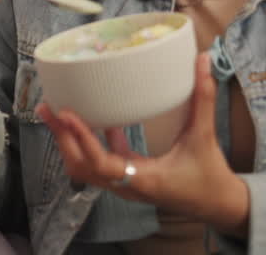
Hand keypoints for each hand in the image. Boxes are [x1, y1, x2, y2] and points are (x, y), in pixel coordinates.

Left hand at [36, 52, 249, 236]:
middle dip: (62, 137)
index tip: (66, 114)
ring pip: (85, 167)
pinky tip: (94, 118)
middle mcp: (126, 185)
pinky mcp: (127, 178)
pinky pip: (99, 161)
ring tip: (56, 114)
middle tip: (48, 108)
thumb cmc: (210, 175)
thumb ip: (203, 97)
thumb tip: (202, 61)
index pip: (100, 163)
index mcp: (142, 179)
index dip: (81, 138)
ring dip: (70, 141)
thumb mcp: (204, 135)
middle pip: (81, 165)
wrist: (216, 204)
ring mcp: (123, 184)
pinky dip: (90, 141)